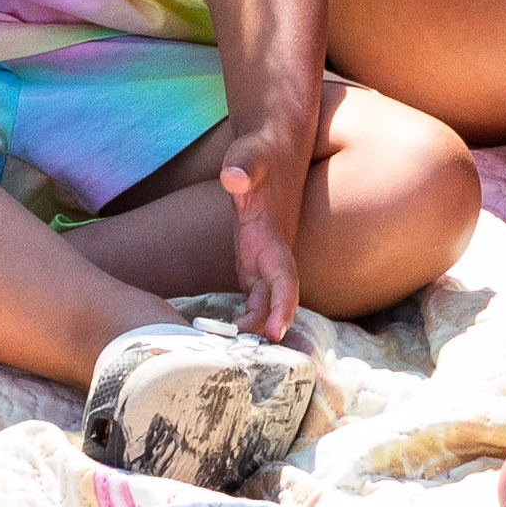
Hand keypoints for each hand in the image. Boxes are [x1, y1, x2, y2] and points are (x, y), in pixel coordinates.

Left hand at [214, 120, 312, 346]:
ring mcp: (264, 257)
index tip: (275, 334)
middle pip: (274, 302)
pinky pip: (251, 295)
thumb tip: (234, 177)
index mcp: (273, 236)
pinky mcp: (253, 256)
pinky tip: (221, 333)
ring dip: (250, 329)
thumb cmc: (262, 150)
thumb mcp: (251, 154)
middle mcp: (272, 253)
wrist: (275, 145)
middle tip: (236, 361)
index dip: (282, 308)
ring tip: (222, 356)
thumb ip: (244, 165)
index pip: (284, 280)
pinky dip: (243, 315)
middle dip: (262, 332)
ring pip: (263, 303)